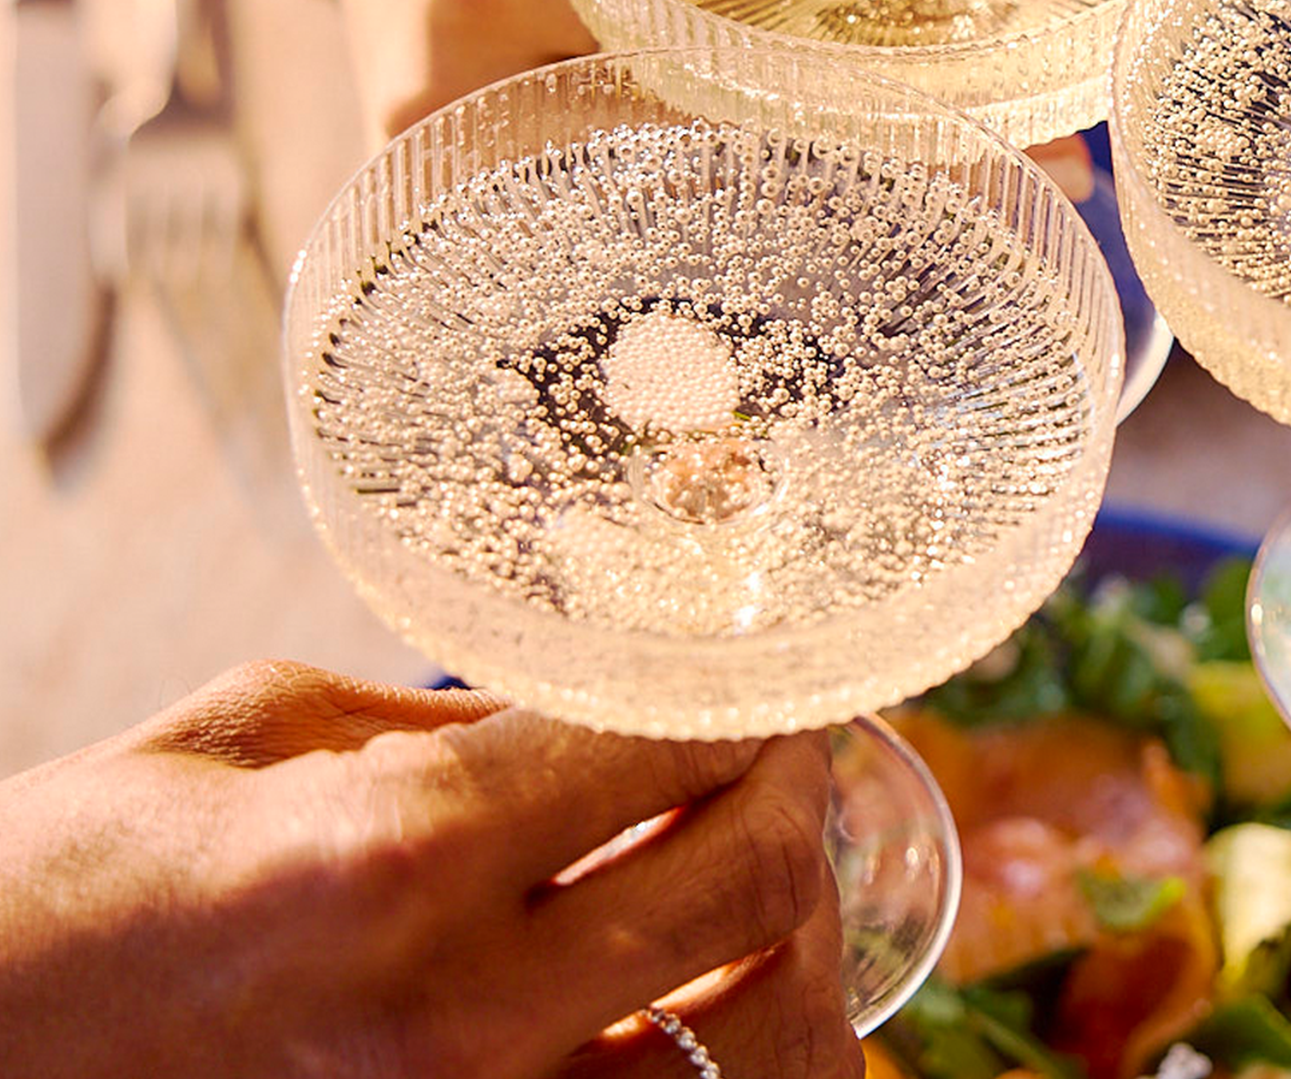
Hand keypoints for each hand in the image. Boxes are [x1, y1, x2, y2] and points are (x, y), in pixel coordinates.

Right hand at [0, 660, 860, 1078]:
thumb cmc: (71, 884)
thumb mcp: (249, 738)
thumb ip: (448, 722)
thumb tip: (590, 709)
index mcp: (394, 850)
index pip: (665, 743)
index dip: (742, 690)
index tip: (759, 670)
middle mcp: (456, 1006)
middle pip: (751, 880)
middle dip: (795, 786)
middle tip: (783, 748)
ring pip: (766, 1040)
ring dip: (798, 937)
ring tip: (771, 872)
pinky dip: (736, 1054)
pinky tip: (714, 993)